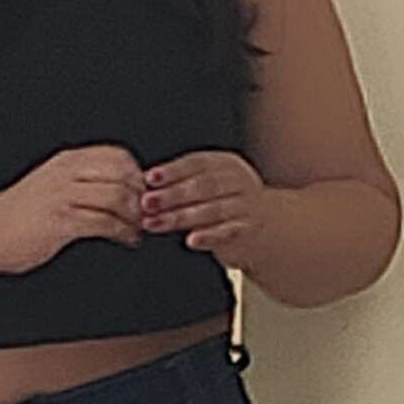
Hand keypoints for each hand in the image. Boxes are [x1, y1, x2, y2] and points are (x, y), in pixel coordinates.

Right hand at [0, 145, 147, 275]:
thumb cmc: (16, 216)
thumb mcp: (51, 184)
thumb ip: (80, 180)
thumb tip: (119, 186)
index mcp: (67, 161)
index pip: (117, 155)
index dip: (137, 173)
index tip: (146, 190)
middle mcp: (67, 173)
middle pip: (123, 174)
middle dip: (142, 195)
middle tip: (150, 211)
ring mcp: (63, 196)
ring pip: (118, 197)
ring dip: (136, 216)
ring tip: (140, 228)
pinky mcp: (61, 221)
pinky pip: (105, 223)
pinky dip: (123, 232)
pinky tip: (127, 239)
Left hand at [138, 152, 269, 268]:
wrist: (260, 223)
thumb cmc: (221, 201)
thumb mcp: (206, 184)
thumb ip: (180, 182)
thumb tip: (143, 184)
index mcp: (226, 164)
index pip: (198, 163)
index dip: (173, 171)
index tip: (150, 178)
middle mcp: (240, 181)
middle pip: (205, 186)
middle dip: (173, 195)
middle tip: (146, 203)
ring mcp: (247, 205)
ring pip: (213, 209)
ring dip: (180, 217)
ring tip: (154, 224)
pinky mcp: (249, 229)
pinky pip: (228, 232)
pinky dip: (209, 236)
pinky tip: (191, 240)